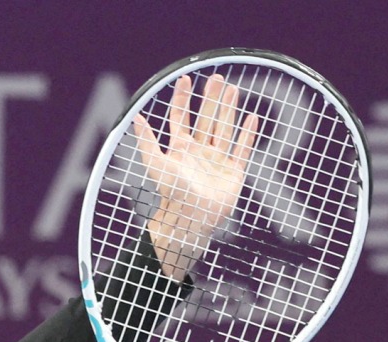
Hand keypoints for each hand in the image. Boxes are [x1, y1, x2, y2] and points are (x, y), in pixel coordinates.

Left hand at [134, 73, 259, 278]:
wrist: (191, 217)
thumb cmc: (171, 192)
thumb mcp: (155, 163)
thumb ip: (147, 140)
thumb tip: (135, 117)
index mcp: (180, 149)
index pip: (180, 117)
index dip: (182, 99)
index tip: (186, 78)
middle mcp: (199, 152)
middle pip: (205, 119)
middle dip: (210, 98)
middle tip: (216, 77)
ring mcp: (217, 161)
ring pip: (224, 129)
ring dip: (228, 109)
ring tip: (233, 89)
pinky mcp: (233, 172)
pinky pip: (242, 149)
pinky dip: (248, 134)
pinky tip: (252, 117)